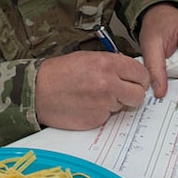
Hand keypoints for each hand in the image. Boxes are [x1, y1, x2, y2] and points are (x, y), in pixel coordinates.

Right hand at [34, 49, 152, 127]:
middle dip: (132, 94)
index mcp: (108, 64)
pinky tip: (87, 106)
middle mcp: (109, 84)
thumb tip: (129, 71)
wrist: (37, 91)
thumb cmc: (59, 73)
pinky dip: (102, 113)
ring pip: (124, 106)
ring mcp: (103, 103)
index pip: (141, 73)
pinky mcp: (97, 119)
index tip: (137, 82)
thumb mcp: (87, 58)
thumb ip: (111, 64)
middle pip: (138, 94)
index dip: (140, 79)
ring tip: (95, 97)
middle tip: (123, 93)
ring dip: (115, 103)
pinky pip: (109, 117)